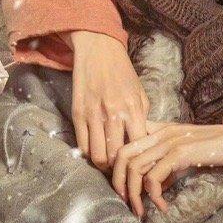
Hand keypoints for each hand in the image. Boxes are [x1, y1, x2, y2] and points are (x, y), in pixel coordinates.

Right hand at [69, 32, 149, 168]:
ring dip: (102, 165)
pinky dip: (88, 154)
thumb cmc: (123, 73)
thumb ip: (143, 118)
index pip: (138, 147)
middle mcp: (114, 113)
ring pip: (97, 155)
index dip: (139, 162)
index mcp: (134, 109)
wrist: (99, 50)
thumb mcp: (140, 94)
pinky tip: (94, 152)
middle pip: (115, 157)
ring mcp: (93, 114)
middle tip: (121, 172)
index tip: (139, 169)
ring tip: (108, 166)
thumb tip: (144, 143)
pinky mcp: (77, 113)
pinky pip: (82, 144)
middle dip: (119, 169)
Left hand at [111, 122, 222, 216]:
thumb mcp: (183, 156)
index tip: (121, 190)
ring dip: (134, 194)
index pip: (124, 144)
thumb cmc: (211, 150)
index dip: (116, 168)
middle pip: (123, 155)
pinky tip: (162, 206)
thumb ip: (165, 168)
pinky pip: (154, 177)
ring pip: (135, 168)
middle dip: (119, 183)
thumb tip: (151, 190)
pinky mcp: (179, 153)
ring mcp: (169, 141)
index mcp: (158, 130)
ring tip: (140, 211)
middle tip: (125, 203)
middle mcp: (160, 133)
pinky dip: (154, 195)